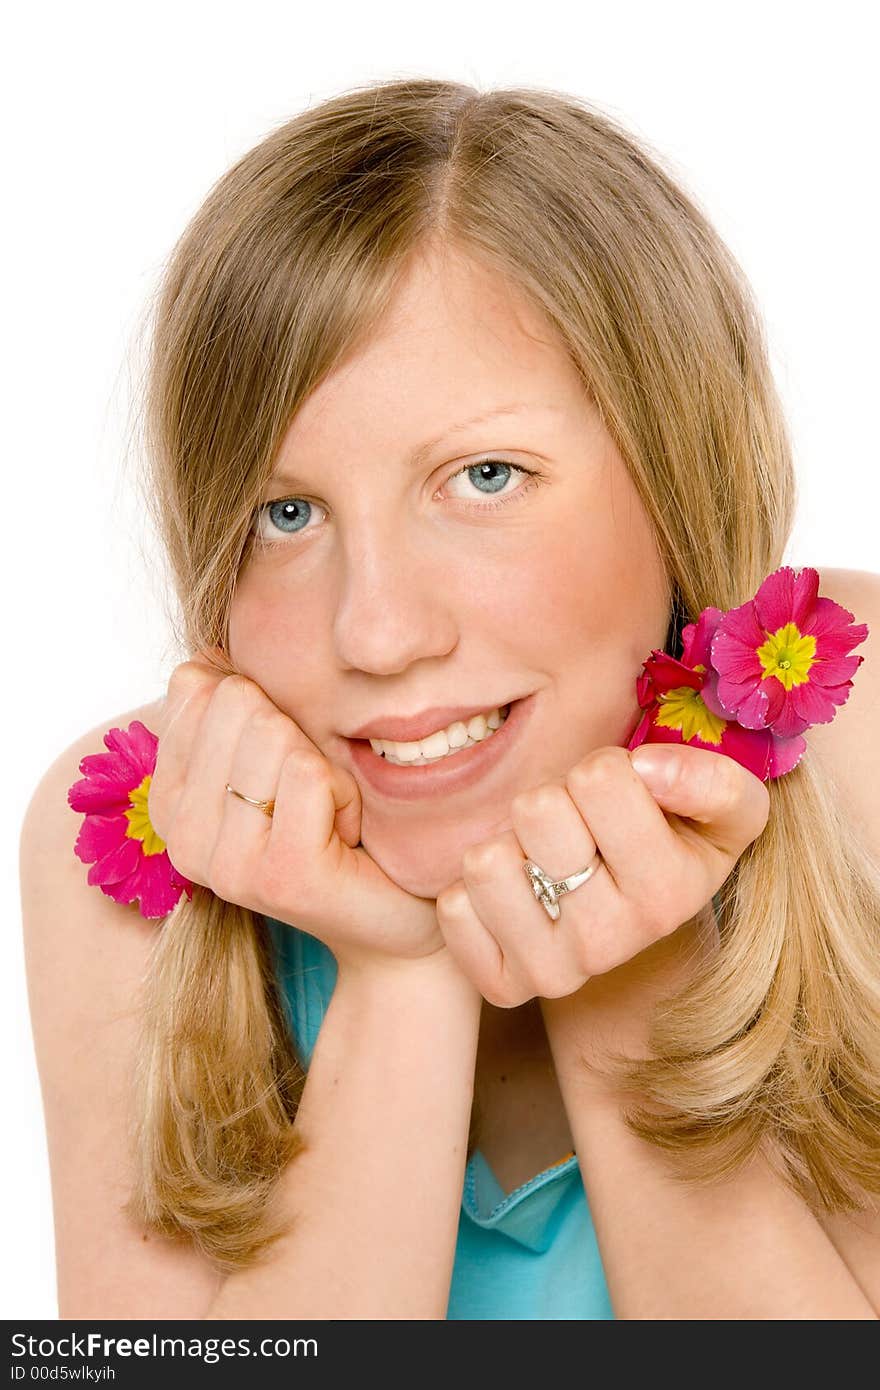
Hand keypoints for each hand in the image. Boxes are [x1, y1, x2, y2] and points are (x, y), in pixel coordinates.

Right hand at [148, 656, 444, 969]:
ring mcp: (226, 863)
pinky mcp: (279, 876)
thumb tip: (204, 660)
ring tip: (329, 817)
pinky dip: (348, 792)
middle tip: (312, 796)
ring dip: (325, 766)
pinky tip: (347, 836)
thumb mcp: (274, 757)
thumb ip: (233, 709)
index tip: (280, 768)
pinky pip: (311, 774)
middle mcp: (181, 837)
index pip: (198, 687)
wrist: (392, 918)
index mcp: (167, 801)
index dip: (264, 709)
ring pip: (276, 734)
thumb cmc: (334, 825)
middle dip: (296, 735)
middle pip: (239, 703)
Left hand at [434, 743, 769, 1005]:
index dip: (603, 769)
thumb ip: (711, 779)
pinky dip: (475, 890)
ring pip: (485, 861)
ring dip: (508, 843)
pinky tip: (516, 895)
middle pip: (535, 810)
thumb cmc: (675, 843)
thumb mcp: (723, 810)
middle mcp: (610, 944)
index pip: (599, 777)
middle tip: (575, 827)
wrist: (638, 923)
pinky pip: (454, 909)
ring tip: (543, 861)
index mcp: (669, 894)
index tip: (618, 800)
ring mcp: (553, 973)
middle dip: (552, 800)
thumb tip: (647, 769)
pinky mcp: (504, 986)